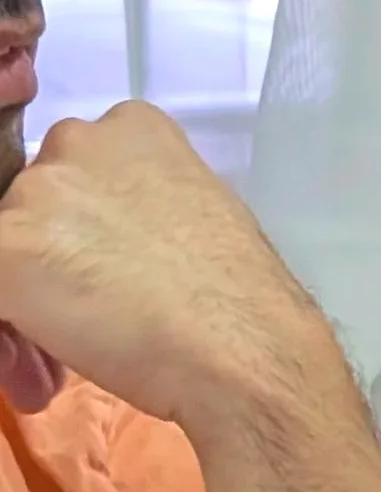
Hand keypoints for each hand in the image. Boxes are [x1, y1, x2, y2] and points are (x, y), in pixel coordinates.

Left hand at [0, 103, 335, 431]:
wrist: (245, 349)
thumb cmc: (241, 299)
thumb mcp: (198, 218)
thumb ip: (141, 209)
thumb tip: (109, 246)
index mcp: (134, 128)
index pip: (78, 173)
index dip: (83, 229)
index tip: (108, 268)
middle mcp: (76, 141)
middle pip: (34, 204)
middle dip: (49, 260)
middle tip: (84, 315)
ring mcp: (36, 193)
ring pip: (9, 247)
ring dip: (27, 296)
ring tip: (62, 355)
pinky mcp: (5, 249)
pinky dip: (8, 326)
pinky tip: (39, 363)